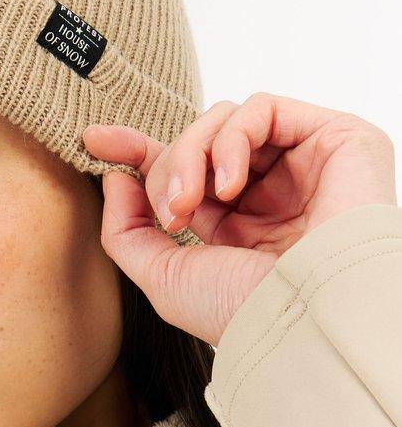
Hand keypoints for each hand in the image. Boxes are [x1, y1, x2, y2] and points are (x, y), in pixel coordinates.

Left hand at [82, 92, 396, 347]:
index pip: (183, 170)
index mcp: (235, 227)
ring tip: (192, 204)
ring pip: (223, 122)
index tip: (95, 141)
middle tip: (169, 211)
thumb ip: (128, 230)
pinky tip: (231, 186)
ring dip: (191, 156)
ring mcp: (301, 165)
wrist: (305, 317)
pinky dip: (231, 140)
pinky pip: (262, 109)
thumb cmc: (244, 311)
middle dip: (165, 169)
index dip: (137, 151)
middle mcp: (269, 193)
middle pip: (196, 144)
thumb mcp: (164, 279)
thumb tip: (114, 177)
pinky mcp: (332, 138)